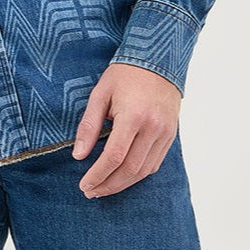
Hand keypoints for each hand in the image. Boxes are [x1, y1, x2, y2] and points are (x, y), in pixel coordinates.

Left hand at [72, 63, 181, 197]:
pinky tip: (123, 177)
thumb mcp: (100, 94)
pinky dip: (138, 175)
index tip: (84, 185)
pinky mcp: (171, 135)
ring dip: (123, 184)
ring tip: (103, 188)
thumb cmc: (125, 74)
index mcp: (133, 116)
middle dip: (108, 185)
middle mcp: (153, 128)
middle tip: (90, 191)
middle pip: (130, 169)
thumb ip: (89, 126)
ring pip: (144, 171)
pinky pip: (155, 163)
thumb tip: (78, 156)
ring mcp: (165, 133)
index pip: (114, 157)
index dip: (98, 175)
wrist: (158, 58)